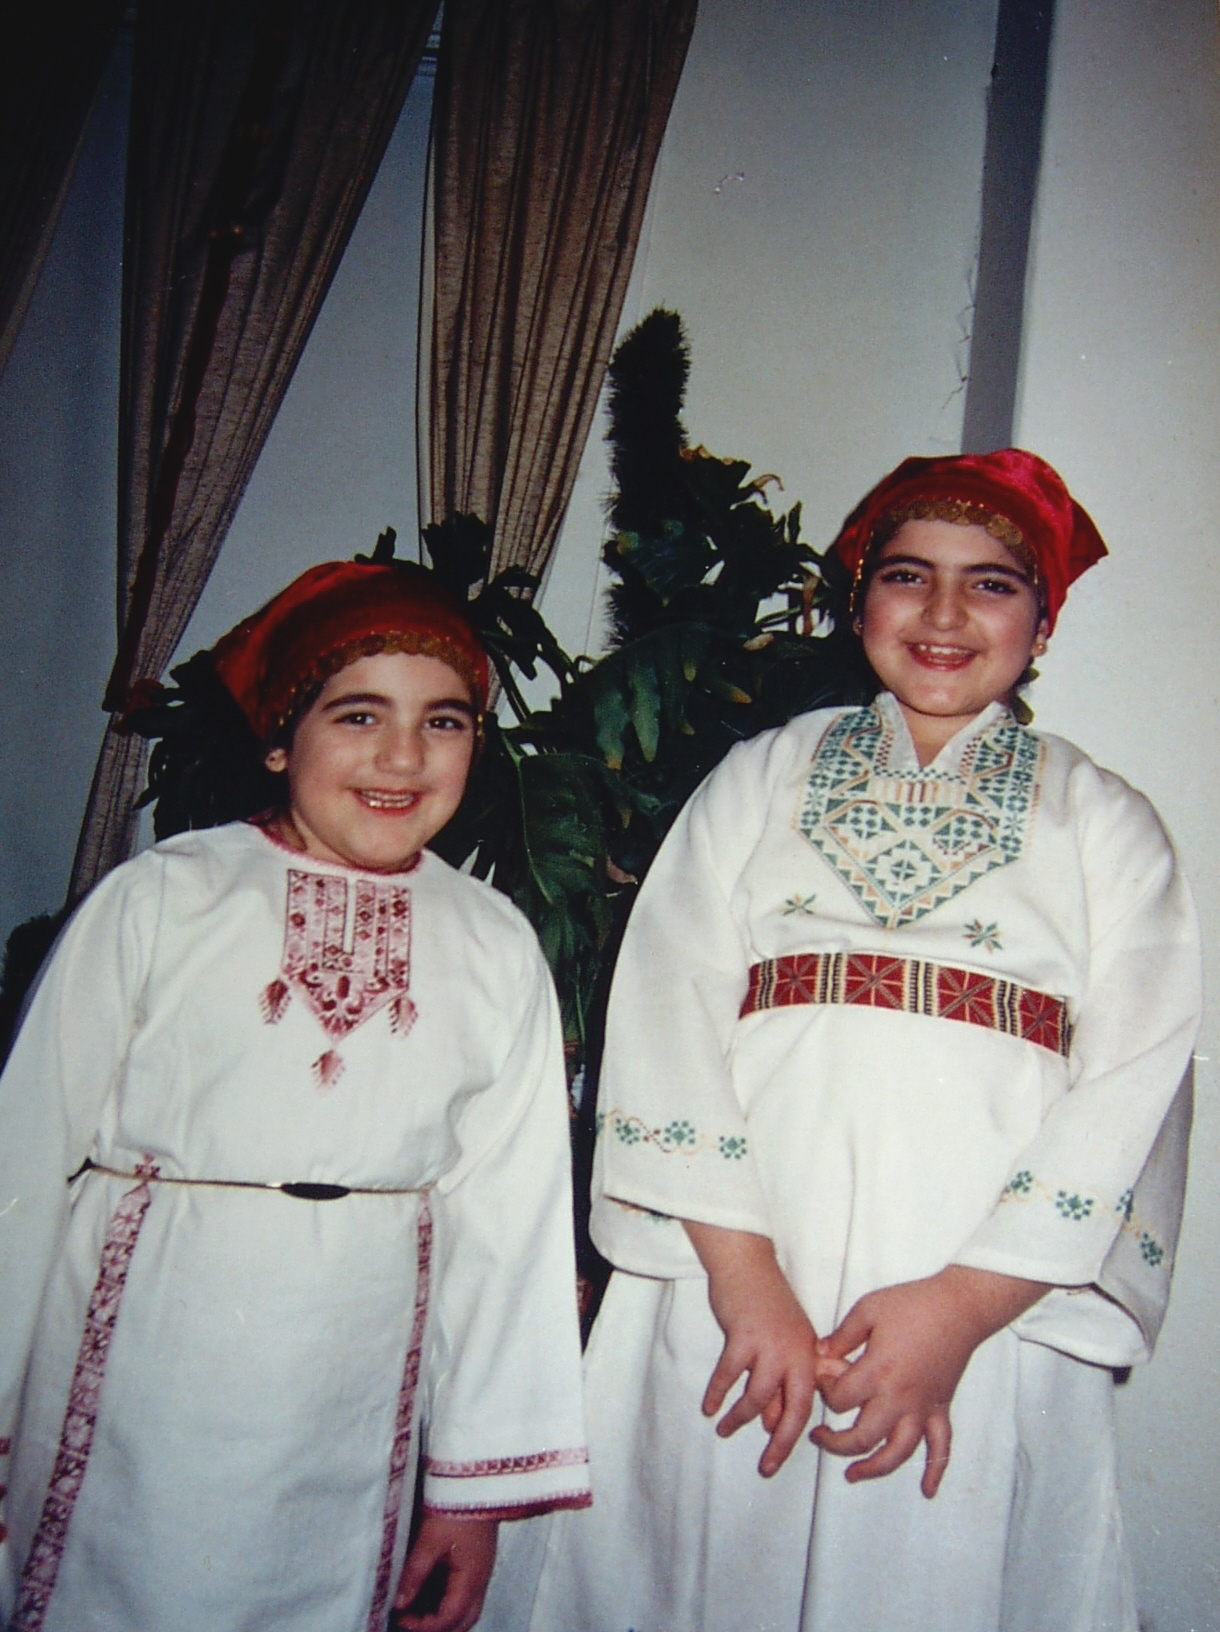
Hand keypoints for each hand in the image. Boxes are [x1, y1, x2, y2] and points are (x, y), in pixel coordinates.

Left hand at [392, 1512, 497, 1631]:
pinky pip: (465, 1593)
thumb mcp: (430, 1540)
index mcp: (471, 1579)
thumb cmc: (457, 1507)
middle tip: (410, 1622)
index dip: (424, 1626)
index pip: (449, 1618)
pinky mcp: (478, 1560)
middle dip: (438, 1628)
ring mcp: (481, 1570)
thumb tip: (399, 1603)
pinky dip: (447, 1601)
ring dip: (444, 1617)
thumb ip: (414, 1574)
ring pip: (466, 1609)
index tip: (401, 1619)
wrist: (476, 1480)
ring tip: (416, 1611)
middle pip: (464, 1621)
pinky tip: (428, 1594)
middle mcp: (480, 1580)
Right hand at [683, 1222, 835, 1476]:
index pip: (807, 1403)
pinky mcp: (744, 1337)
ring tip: (725, 1430)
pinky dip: (718, 1394)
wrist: (747, 1264)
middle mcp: (797, 1352)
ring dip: (740, 1418)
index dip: (794, 1433)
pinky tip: (709, 1407)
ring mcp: (771, 1345)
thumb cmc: (766, 1304)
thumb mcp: (784, 1342)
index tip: (778, 1455)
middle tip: (767, 1469)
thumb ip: (782, 1381)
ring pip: (758, 1397)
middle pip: (794, 1408)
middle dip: (781, 1444)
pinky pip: (729, 1376)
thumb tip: (773, 1423)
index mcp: (810, 1354)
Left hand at [813, 1266, 1046, 1497]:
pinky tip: (927, 1491)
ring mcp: (922, 1408)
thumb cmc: (913, 1304)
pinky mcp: (941, 1409)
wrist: (959, 1307)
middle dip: (835, 1444)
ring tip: (852, 1475)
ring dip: (873, 1469)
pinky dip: (935, 1471)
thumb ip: (841, 1336)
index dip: (824, 1391)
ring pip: (896, 1453)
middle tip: (820, 1438)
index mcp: (877, 1372)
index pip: (839, 1400)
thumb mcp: (867, 1310)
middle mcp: (898, 1398)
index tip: (824, 1378)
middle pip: (861, 1438)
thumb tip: (820, 1355)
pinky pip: (941, 1447)